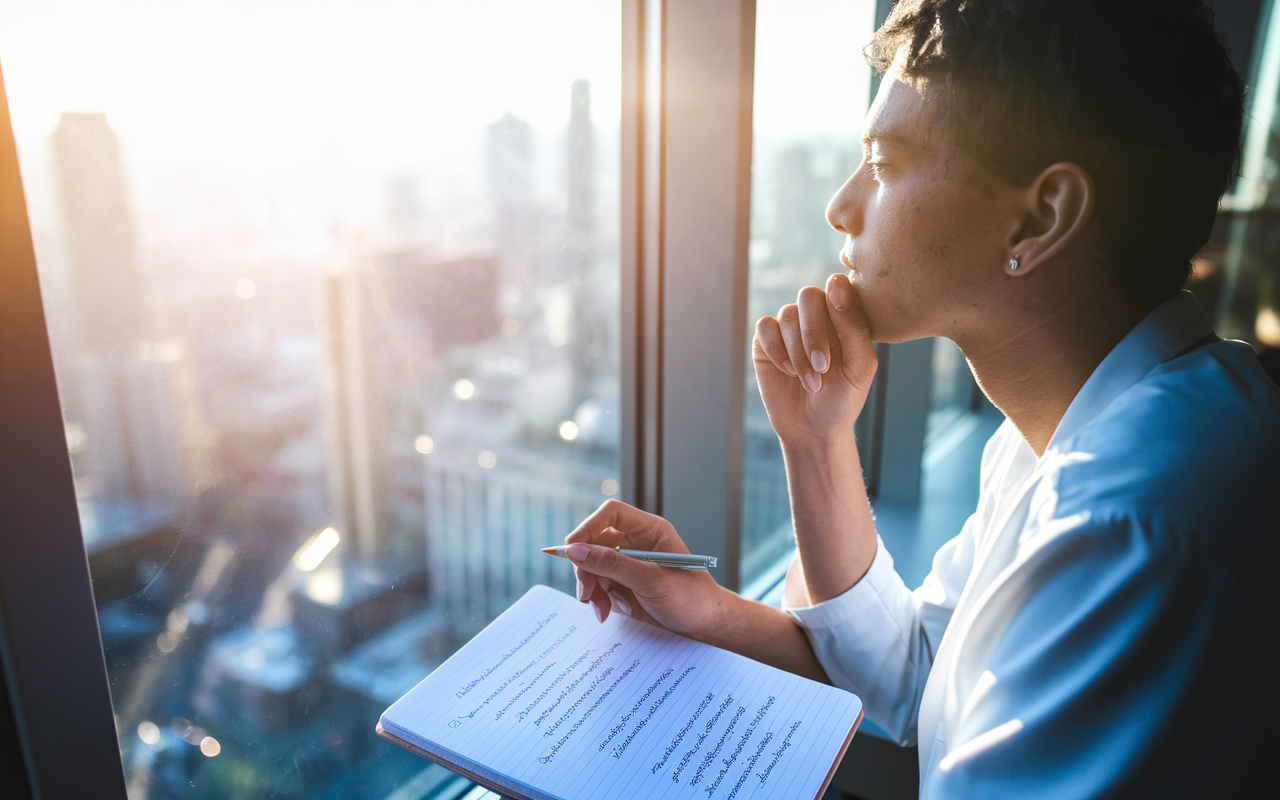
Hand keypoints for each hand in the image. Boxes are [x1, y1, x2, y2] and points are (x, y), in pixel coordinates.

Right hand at [563, 500, 727, 636]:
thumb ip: (612, 564)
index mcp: (649, 530)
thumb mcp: (650, 581)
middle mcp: (636, 542)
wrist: (704, 627)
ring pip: (591, 565)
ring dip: (590, 588)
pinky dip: (597, 600)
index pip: (610, 514)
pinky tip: (606, 613)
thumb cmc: (690, 598)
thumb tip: (574, 550)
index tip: (572, 551)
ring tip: (601, 609)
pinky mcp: (623, 584)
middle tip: (586, 592)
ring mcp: (628, 563)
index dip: (588, 528)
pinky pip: (597, 585)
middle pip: (594, 541)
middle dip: (586, 567)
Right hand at [752, 273, 877, 445]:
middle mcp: (816, 317)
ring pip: (787, 316)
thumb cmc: (843, 398)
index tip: (838, 323)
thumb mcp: (859, 366)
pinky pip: (765, 327)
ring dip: (798, 353)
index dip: (836, 300)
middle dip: (814, 333)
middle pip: (808, 296)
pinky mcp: (766, 342)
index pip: (838, 288)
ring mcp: (789, 328)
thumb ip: (854, 326)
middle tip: (822, 367)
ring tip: (811, 382)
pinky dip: (777, 350)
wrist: (814, 430)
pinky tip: (788, 372)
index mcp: (843, 317)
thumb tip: (835, 284)